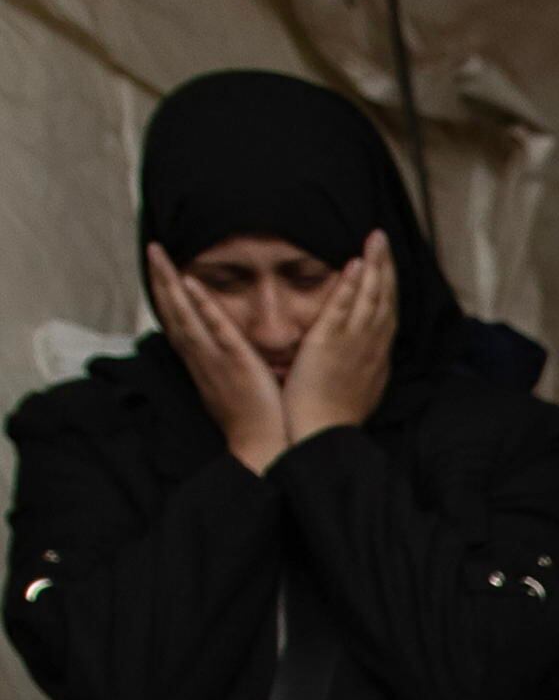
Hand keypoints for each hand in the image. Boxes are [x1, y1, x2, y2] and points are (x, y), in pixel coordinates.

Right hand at [144, 246, 289, 474]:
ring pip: (185, 315)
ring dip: (170, 283)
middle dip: (160, 279)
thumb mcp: (234, 388)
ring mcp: (215, 360)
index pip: (178, 322)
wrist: (264, 450)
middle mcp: (201, 359)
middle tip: (152, 248)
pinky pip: (216, 330)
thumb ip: (227, 366)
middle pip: (172, 312)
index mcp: (202, 364)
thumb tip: (229, 351)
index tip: (160, 269)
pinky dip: (201, 307)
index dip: (166, 295)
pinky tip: (192, 284)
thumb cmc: (255, 422)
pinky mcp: (236, 363)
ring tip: (160, 255)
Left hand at [276, 234, 397, 447]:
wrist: (324, 437)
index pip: (386, 312)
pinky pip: (344, 310)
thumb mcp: (357, 388)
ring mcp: (354, 345)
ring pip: (371, 298)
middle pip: (384, 298)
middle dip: (386, 266)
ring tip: (375, 239)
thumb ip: (360, 364)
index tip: (385, 263)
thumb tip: (363, 352)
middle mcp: (371, 346)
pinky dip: (352, 286)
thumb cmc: (333, 417)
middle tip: (382, 236)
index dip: (387, 285)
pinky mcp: (330, 345)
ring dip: (375, 266)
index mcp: (376, 355)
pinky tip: (356, 265)